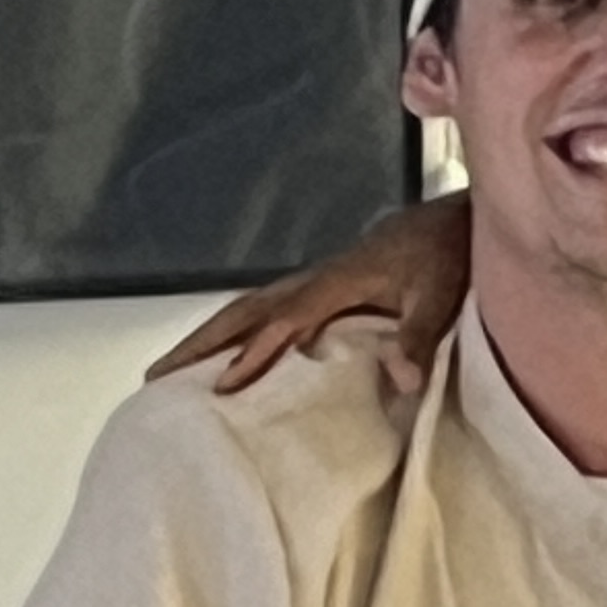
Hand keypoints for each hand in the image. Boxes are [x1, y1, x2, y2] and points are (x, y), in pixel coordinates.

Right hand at [147, 192, 472, 394]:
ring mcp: (314, 284)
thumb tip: (404, 380)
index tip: (222, 386)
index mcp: (338, 281)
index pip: (286, 320)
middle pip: (245, 310)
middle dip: (200, 344)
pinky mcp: (321, 290)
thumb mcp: (441, 296)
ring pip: (248, 310)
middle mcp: (315, 280)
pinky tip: (225, 363)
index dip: (254, 352)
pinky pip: (265, 314)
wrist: (451, 220)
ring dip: (208, 339)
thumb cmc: (446, 255)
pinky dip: (236, 336)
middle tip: (155, 379)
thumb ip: (420, 336)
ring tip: (169, 374)